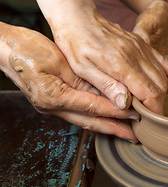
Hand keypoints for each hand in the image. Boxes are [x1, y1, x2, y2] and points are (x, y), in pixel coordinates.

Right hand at [1, 23, 138, 141]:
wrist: (3, 50)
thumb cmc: (26, 50)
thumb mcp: (56, 61)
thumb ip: (81, 79)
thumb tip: (107, 92)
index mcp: (53, 97)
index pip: (92, 107)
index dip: (115, 111)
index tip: (134, 114)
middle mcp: (53, 108)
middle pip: (90, 122)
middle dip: (115, 130)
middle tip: (135, 137)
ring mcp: (53, 108)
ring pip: (86, 121)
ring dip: (108, 126)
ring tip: (126, 131)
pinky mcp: (55, 103)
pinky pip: (80, 113)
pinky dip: (97, 117)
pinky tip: (109, 118)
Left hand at [34, 0, 167, 113]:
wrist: (79, 18)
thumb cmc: (76, 44)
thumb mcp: (83, 69)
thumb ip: (107, 86)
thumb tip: (125, 104)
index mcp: (121, 64)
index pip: (148, 92)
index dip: (154, 110)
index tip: (154, 122)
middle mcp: (135, 55)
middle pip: (159, 86)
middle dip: (159, 105)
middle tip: (152, 118)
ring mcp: (141, 48)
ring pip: (162, 75)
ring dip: (163, 93)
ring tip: (157, 107)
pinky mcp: (142, 44)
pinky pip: (163, 60)